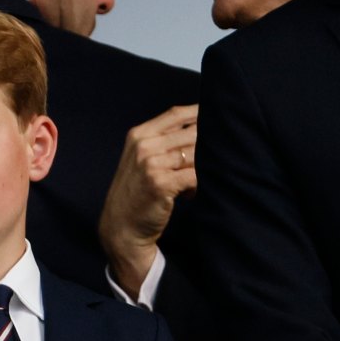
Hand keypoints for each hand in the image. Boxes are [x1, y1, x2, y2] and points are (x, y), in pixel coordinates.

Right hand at [98, 104, 197, 296]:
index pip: (176, 114)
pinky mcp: (161, 183)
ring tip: (193, 182)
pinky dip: (198, 185)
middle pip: (191, 133)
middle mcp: (144, 146)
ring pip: (195, 154)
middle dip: (208, 144)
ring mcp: (152, 164)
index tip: (218, 116)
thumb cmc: (136, 192)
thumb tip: (199, 127)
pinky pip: (194, 176)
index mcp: (139, 135)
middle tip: (216, 156)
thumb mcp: (141, 160)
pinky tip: (190, 193)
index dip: (199, 113)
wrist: (121, 227)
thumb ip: (163, 142)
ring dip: (203, 168)